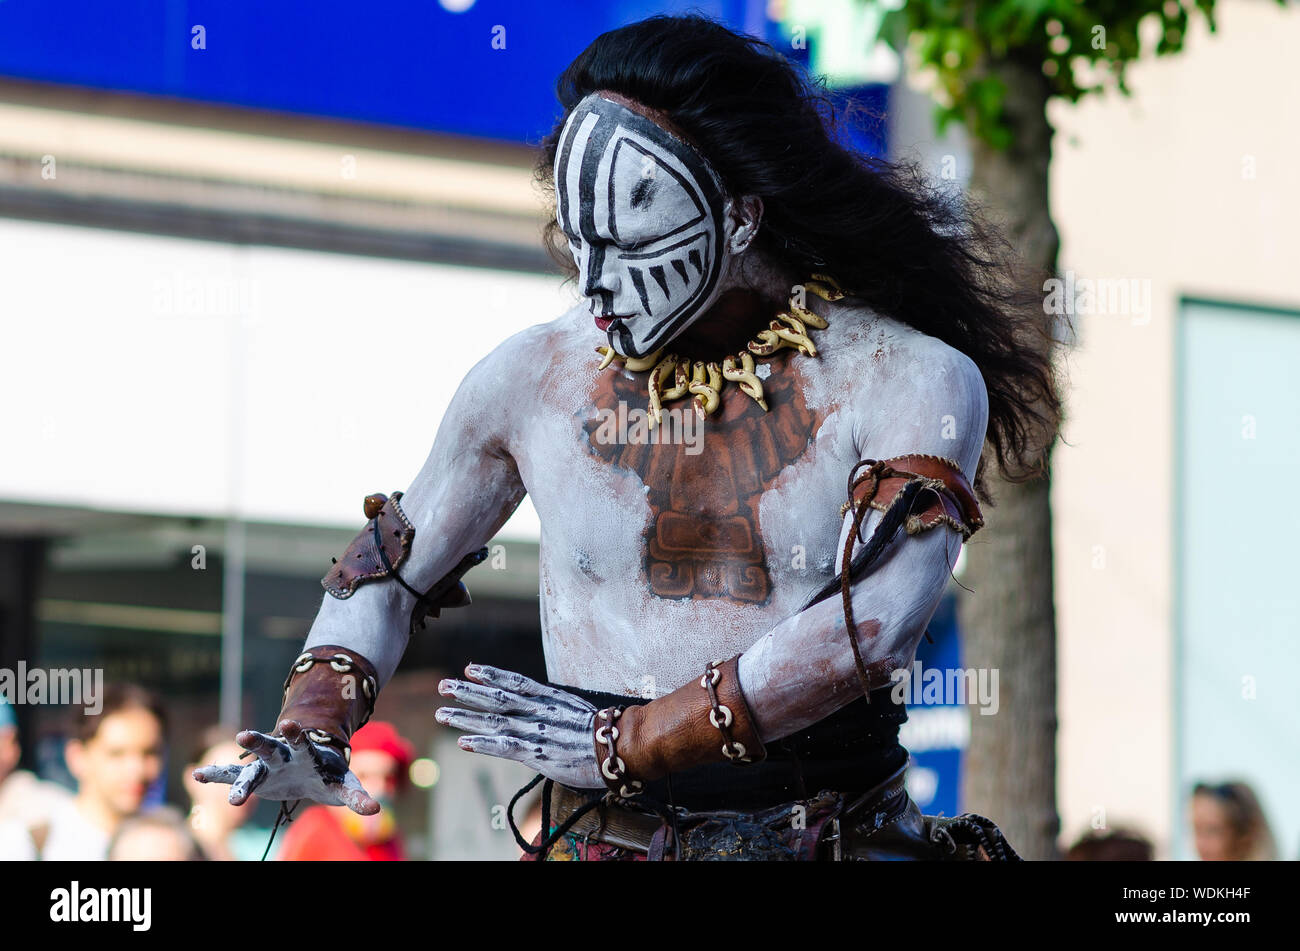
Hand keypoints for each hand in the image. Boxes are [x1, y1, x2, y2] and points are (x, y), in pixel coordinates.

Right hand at [191, 719, 379, 814]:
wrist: (312, 771)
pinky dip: (214, 776)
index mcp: (306, 754)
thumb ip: (357, 796)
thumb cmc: (329, 776)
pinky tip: (195, 775)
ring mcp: (266, 767)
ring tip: (203, 773)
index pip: (303, 743)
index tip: (292, 724)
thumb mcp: (344, 786)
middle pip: (270, 747)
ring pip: (246, 767)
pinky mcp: (254, 778)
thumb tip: (375, 809)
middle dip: (258, 742)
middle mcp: (282, 756)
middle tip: (243, 736)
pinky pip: (231, 777)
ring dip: (228, 770)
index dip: (298, 735)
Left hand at [436, 664, 603, 789]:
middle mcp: (538, 711)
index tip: (471, 668)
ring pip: (494, 721)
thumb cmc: (601, 732)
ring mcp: (536, 732)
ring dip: (465, 717)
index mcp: (549, 698)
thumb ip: (554, 707)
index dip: (491, 675)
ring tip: (443, 713)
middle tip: (443, 686)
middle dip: (468, 692)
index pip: (515, 682)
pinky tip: (463, 742)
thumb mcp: (576, 710)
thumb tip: (542, 705)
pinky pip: (504, 747)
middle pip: (496, 698)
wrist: (617, 748)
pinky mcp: (537, 754)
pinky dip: (482, 743)